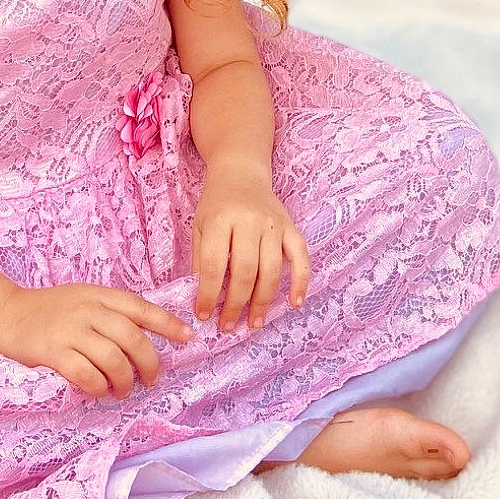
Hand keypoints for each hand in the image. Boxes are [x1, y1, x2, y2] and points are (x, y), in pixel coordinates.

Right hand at [0, 283, 191, 398]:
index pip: (141, 307)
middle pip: (133, 338)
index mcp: (100, 295)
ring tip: (123, 390)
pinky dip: (98, 387)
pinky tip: (99, 391)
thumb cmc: (50, 310)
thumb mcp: (84, 299)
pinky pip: (86, 374)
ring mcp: (71, 330)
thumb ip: (110, 313)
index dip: (168, 323)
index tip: (188, 338)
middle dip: (149, 363)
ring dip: (125, 381)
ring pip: (113, 359)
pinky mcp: (53, 351)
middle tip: (151, 379)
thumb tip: (145, 339)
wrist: (7, 312)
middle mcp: (89, 309)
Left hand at [192, 161, 309, 333]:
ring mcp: (273, 223)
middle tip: (228, 326)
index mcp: (220, 220)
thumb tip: (203, 300)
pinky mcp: (291, 226)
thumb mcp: (199, 226)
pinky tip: (295, 303)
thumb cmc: (216, 204)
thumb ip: (201, 259)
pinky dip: (300, 282)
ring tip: (253, 323)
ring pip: (271, 269)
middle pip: (245, 271)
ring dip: (263, 301)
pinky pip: (301, 257)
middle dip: (236, 304)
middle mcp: (249, 221)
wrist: (240, 172)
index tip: (204, 315)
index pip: (215, 265)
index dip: (209, 294)